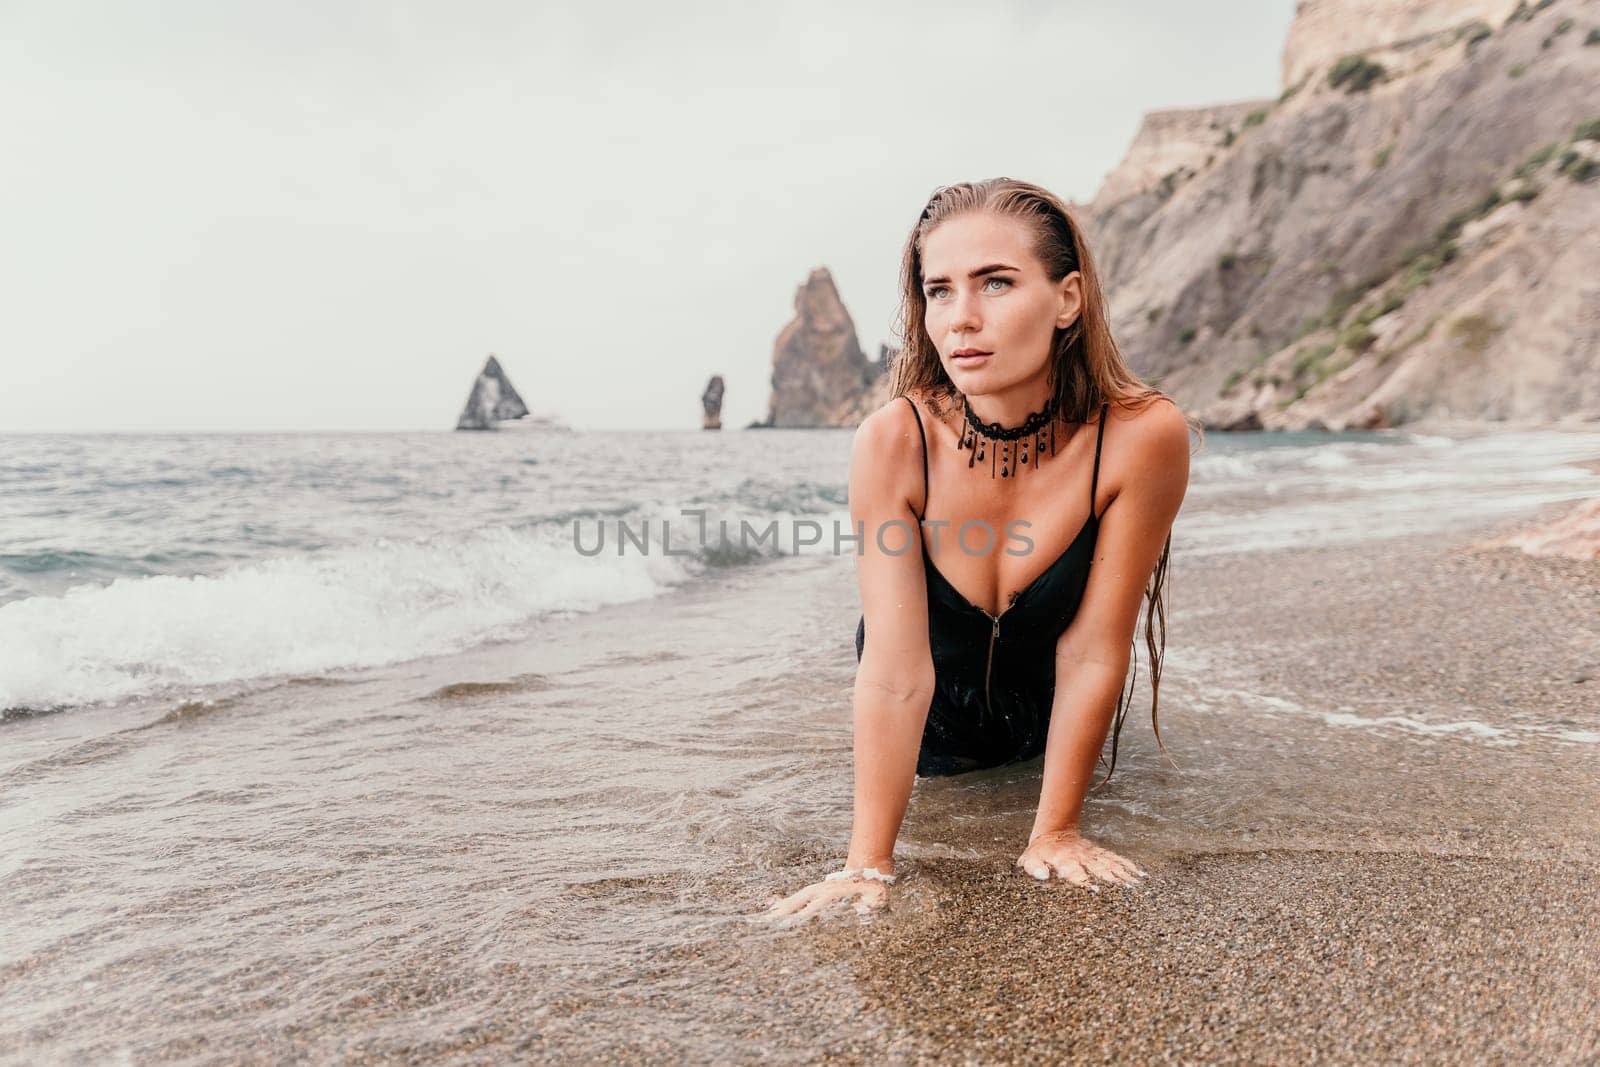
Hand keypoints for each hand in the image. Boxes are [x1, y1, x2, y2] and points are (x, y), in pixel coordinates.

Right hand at [756, 873, 890, 923]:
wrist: (871, 865)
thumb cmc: (876, 885)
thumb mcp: (879, 895)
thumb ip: (872, 902)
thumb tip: (862, 907)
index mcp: (837, 892)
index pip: (818, 904)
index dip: (806, 912)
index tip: (795, 921)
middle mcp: (825, 889)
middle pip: (802, 899)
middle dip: (787, 909)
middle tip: (771, 919)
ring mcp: (821, 888)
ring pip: (799, 897)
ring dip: (784, 906)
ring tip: (768, 916)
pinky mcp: (820, 890)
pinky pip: (801, 896)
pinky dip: (788, 902)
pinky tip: (776, 907)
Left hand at [1016, 829, 1145, 889]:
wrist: (1052, 832)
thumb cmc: (1039, 852)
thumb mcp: (1030, 860)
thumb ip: (1034, 867)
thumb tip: (1042, 875)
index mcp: (1065, 862)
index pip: (1076, 873)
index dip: (1085, 881)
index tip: (1095, 891)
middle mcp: (1082, 859)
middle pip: (1098, 870)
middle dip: (1111, 880)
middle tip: (1126, 891)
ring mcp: (1092, 856)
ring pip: (1109, 865)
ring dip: (1122, 875)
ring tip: (1136, 885)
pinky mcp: (1098, 853)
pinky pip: (1113, 859)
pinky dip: (1126, 865)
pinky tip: (1137, 873)